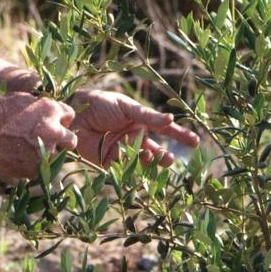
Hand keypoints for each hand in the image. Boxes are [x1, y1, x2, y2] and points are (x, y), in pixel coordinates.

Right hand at [0, 92, 77, 178]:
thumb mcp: (25, 100)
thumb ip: (42, 109)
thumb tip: (51, 116)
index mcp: (52, 111)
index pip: (69, 116)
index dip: (60, 120)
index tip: (51, 123)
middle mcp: (54, 132)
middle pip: (71, 140)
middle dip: (62, 140)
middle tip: (47, 141)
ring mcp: (45, 153)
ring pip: (54, 157)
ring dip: (46, 154)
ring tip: (25, 150)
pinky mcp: (34, 170)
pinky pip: (39, 170)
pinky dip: (31, 166)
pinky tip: (17, 158)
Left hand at [69, 90, 199, 166]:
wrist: (75, 114)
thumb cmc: (100, 104)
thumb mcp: (127, 107)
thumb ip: (148, 116)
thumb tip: (171, 120)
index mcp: (140, 121)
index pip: (164, 129)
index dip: (179, 135)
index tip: (195, 142)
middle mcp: (134, 136)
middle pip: (155, 149)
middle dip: (164, 155)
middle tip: (170, 158)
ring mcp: (123, 150)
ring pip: (143, 160)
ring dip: (151, 161)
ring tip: (153, 156)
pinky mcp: (110, 162)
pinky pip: (126, 168)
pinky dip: (134, 167)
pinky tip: (137, 162)